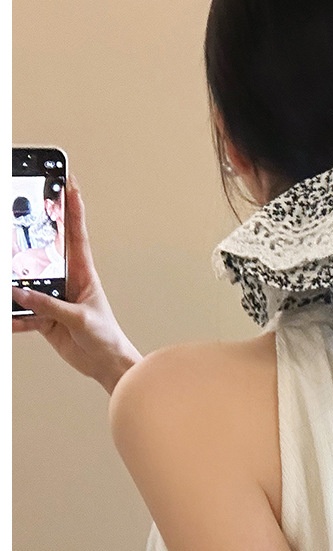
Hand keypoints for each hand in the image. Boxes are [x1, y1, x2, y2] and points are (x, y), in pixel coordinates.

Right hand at [12, 176, 141, 393]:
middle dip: (35, 234)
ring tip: (10, 279)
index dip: (74, 210)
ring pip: (29, 284)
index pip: (77, 236)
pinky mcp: (45, 319)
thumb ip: (50, 306)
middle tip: (23, 211)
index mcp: (84, 275)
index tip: (69, 185)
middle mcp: (68, 283)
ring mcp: (54, 300)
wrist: (105, 364)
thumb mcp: (80, 319)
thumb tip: (22, 294)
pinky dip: (15, 318)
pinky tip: (9, 318)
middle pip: (46, 253)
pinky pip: (24, 314)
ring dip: (17, 283)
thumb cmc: (105, 337)